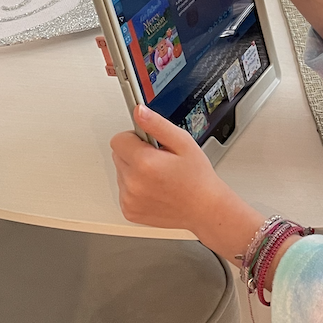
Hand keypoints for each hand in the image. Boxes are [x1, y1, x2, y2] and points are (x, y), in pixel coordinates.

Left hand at [110, 105, 263, 259]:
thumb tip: (139, 111)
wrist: (204, 209)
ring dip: (135, 171)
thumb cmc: (198, 178)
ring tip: (159, 177)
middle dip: (135, 154)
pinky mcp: (128, 211)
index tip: (150, 144)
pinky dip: (135, 188)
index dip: (135, 137)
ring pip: (121, 173)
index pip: (119, 139)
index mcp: (145, 163)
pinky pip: (123, 191)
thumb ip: (157, 125)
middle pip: (118, 155)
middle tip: (159, 161)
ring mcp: (129, 199)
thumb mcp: (183, 143)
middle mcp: (133, 183)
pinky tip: (155, 189)